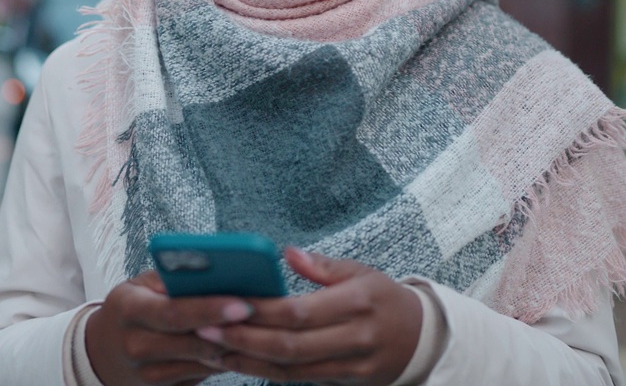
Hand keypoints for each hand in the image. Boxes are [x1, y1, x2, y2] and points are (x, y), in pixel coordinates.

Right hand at [86, 270, 253, 385]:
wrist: (103, 352)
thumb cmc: (131, 308)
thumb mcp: (141, 285)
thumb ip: (172, 278)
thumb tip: (214, 270)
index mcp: (128, 309)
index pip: (174, 312)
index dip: (211, 310)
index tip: (244, 303)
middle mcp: (135, 344)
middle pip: (193, 341)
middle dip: (233, 331)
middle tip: (266, 317)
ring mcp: (147, 373)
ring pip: (203, 361)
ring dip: (234, 346)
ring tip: (263, 328)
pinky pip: (202, 374)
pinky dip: (224, 359)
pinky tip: (242, 344)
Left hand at [195, 248, 421, 384]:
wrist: (421, 338)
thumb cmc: (381, 298)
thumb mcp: (360, 272)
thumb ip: (321, 265)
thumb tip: (286, 253)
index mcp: (357, 302)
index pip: (300, 312)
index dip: (261, 312)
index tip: (227, 304)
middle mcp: (354, 338)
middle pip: (290, 346)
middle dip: (244, 340)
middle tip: (205, 329)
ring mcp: (350, 366)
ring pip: (290, 369)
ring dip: (247, 361)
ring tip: (211, 348)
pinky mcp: (344, 383)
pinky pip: (298, 379)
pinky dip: (264, 372)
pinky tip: (238, 361)